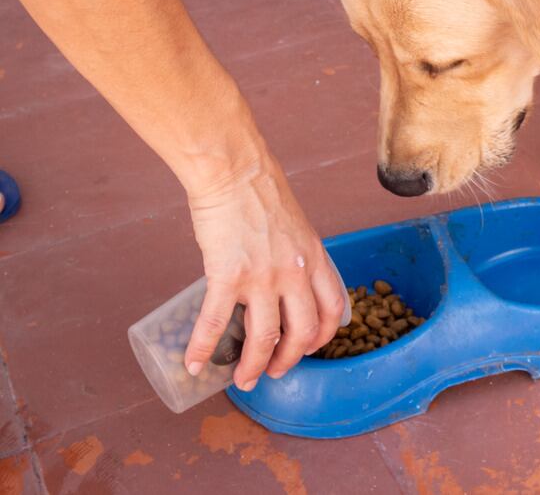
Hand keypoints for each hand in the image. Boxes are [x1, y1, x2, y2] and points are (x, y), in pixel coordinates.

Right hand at [182, 151, 345, 390]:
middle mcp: (295, 272)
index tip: (310, 348)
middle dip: (289, 360)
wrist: (234, 171)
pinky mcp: (228, 275)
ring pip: (263, 338)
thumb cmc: (260, 192)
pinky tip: (194, 364)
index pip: (333, 309)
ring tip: (242, 380)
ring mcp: (263, 276)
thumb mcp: (297, 225)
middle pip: (302, 332)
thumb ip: (296, 254)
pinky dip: (203, 349)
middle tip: (274, 372)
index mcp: (315, 259)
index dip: (323, 336)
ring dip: (252, 366)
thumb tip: (284, 276)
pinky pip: (215, 323)